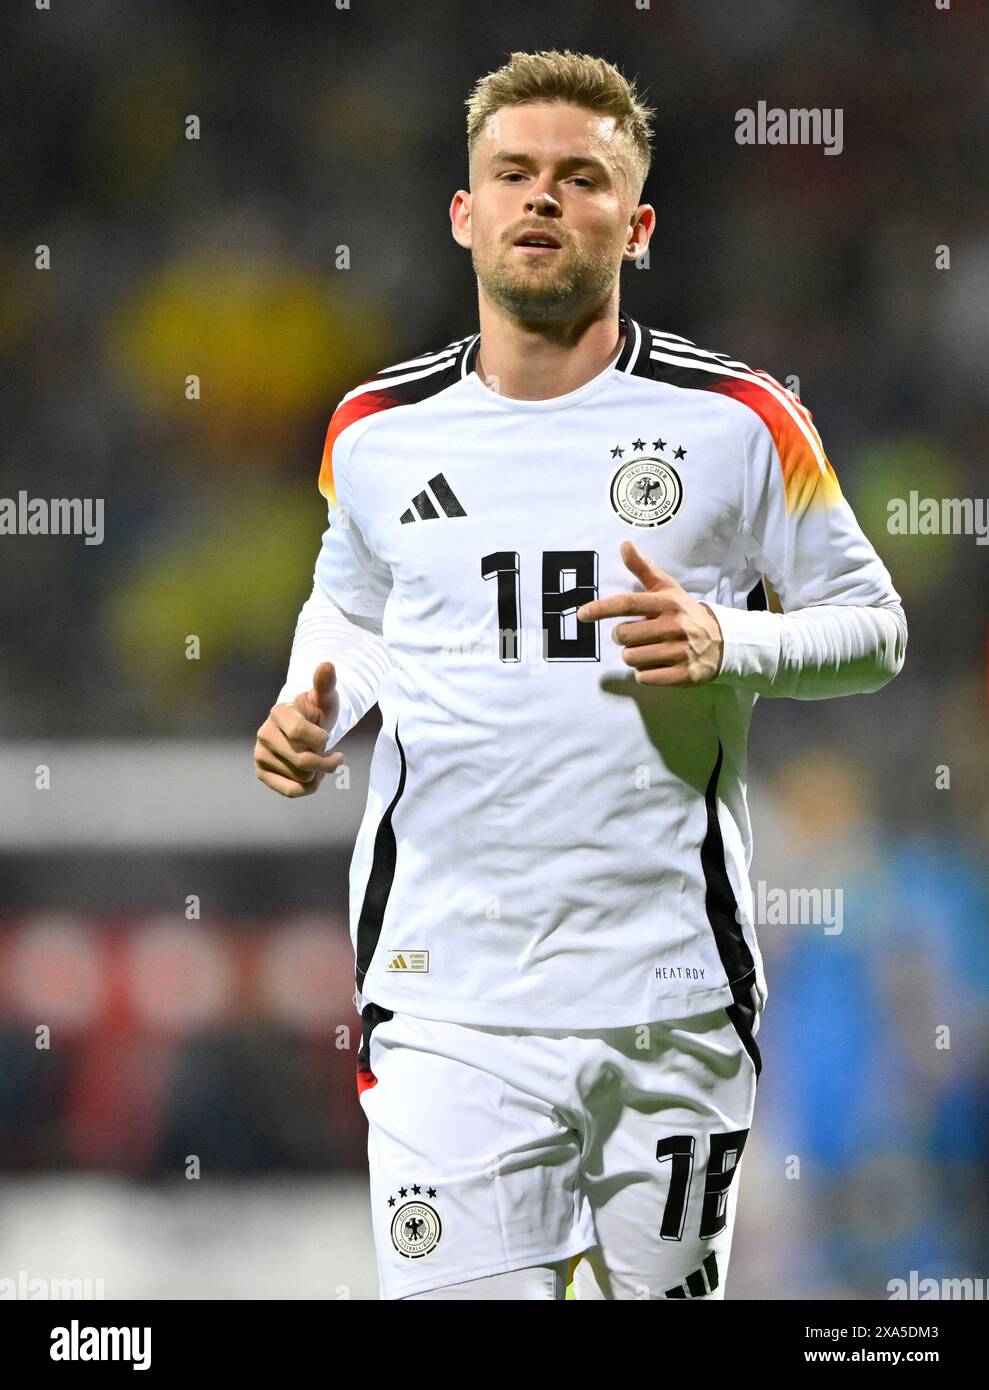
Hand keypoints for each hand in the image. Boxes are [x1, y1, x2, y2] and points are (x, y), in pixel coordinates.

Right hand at [254, 661, 345, 796]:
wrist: (303, 728)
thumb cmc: (316, 711)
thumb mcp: (325, 697)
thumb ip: (326, 683)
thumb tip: (327, 664)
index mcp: (279, 712)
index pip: (300, 733)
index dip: (322, 740)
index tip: (328, 737)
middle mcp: (264, 733)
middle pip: (303, 760)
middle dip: (326, 762)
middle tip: (335, 757)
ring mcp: (260, 754)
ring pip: (301, 778)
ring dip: (318, 774)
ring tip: (319, 762)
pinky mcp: (261, 772)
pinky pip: (290, 791)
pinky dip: (308, 788)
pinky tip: (313, 777)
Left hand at [576, 541, 723, 686]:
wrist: (722, 642)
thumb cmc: (685, 613)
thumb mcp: (667, 589)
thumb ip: (643, 568)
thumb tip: (624, 544)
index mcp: (667, 603)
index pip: (628, 603)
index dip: (601, 608)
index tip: (583, 614)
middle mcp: (674, 625)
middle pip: (623, 635)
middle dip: (623, 637)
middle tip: (639, 634)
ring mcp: (679, 651)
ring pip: (631, 658)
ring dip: (634, 656)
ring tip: (650, 650)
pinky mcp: (683, 674)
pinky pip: (644, 677)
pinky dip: (645, 673)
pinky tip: (658, 665)